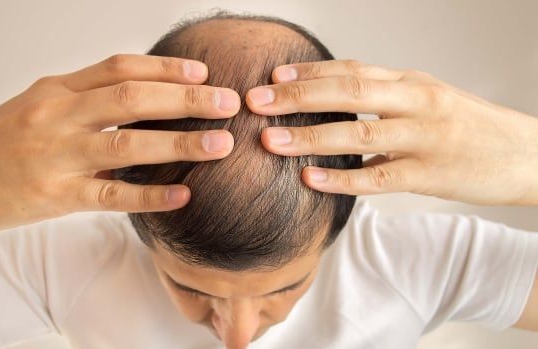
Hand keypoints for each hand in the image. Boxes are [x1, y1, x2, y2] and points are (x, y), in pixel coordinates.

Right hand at [0, 55, 239, 233]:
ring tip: (220, 143)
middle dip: (186, 99)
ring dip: (180, 142)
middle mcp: (58, 116)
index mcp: (57, 91)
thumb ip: (84, 102)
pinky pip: (111, 196)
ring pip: (128, 144)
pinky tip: (183, 193)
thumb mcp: (37, 108)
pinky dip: (150, 195)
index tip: (202, 73)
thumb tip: (142, 101)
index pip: (119, 68)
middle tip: (228, 103)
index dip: (165, 68)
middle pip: (133, 99)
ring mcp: (55, 157)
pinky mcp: (53, 198)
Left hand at [246, 60, 537, 205]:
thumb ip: (383, 99)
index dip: (309, 73)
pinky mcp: (430, 175)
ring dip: (310, 136)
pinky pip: (378, 177)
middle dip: (298, 97)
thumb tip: (333, 105)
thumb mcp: (426, 100)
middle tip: (257, 102)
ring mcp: (424, 138)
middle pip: (348, 94)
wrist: (524, 154)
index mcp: (410, 82)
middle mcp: (415, 102)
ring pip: (359, 133)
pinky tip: (311, 179)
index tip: (272, 76)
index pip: (351, 71)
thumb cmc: (466, 128)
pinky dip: (342, 178)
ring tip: (270, 139)